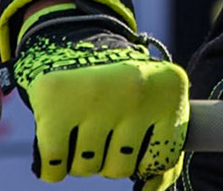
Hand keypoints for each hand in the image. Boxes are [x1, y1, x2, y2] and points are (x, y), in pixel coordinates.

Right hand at [13, 6, 189, 187]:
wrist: (76, 46)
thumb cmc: (123, 90)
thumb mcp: (156, 108)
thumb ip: (164, 151)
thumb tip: (150, 190)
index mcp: (169, 90)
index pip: (161, 159)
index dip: (142, 157)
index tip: (132, 134)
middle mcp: (137, 90)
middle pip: (119, 168)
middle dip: (107, 155)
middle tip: (102, 124)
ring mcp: (97, 97)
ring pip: (86, 168)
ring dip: (81, 157)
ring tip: (82, 123)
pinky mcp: (56, 106)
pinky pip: (55, 169)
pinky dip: (53, 165)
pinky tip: (58, 140)